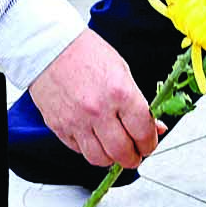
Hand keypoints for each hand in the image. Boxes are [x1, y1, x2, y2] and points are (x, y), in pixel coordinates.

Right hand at [28, 29, 162, 169]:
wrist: (51, 47)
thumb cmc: (86, 53)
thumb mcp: (123, 72)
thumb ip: (139, 103)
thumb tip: (154, 126)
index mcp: (120, 93)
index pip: (143, 133)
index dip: (149, 144)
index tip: (148, 145)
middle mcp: (99, 111)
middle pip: (122, 153)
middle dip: (133, 158)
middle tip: (135, 154)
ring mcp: (77, 121)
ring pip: (100, 159)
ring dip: (111, 158)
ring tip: (115, 149)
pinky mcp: (59, 127)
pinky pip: (79, 151)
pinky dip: (90, 149)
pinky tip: (94, 138)